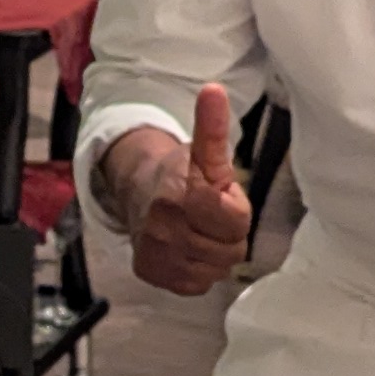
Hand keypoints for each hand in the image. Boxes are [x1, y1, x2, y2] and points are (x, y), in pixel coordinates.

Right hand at [122, 82, 256, 296]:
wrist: (138, 192)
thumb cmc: (181, 174)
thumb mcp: (203, 153)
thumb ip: (213, 127)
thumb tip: (214, 90)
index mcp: (182, 196)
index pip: (237, 223)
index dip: (234, 210)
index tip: (220, 196)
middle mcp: (166, 229)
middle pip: (230, 250)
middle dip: (226, 233)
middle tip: (209, 215)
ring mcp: (158, 255)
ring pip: (217, 270)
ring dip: (214, 253)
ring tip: (198, 230)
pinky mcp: (152, 274)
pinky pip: (198, 285)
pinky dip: (197, 270)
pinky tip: (187, 249)